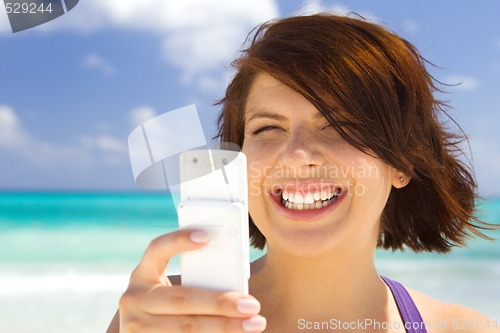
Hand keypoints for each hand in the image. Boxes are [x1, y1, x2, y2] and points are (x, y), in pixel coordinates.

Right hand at [118, 229, 265, 331]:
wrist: (145, 332)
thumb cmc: (169, 308)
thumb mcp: (169, 290)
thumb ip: (192, 281)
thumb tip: (233, 280)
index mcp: (142, 275)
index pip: (157, 249)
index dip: (178, 240)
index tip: (206, 236)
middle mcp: (134, 299)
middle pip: (182, 298)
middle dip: (221, 302)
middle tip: (251, 304)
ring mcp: (136, 327)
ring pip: (187, 327)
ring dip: (225, 326)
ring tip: (253, 323)